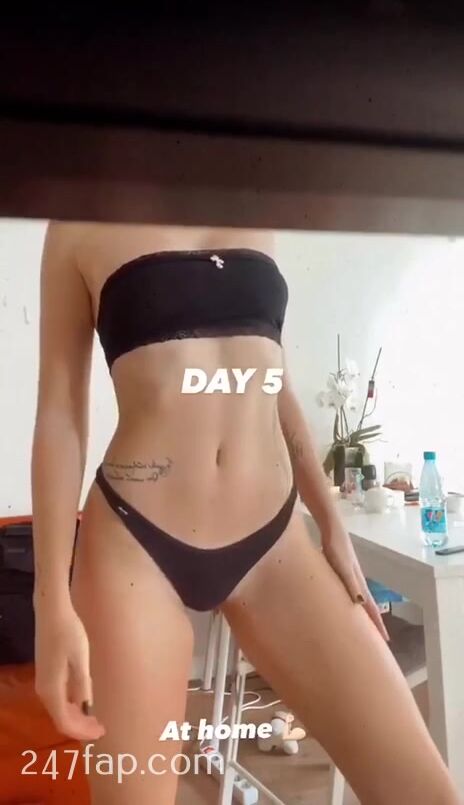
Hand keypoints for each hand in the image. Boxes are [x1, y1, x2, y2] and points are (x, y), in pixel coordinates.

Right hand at [34, 603, 104, 740]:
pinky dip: (70, 705)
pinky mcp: (45, 673)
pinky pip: (57, 699)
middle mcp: (43, 690)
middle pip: (60, 718)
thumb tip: (86, 707)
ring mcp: (42, 682)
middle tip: (100, 727)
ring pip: (58, 709)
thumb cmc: (69, 633)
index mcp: (52, 690)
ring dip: (76, 716)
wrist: (51, 612)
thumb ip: (82, 685)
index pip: (65, 723)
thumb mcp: (80, 660)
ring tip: (94, 718)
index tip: (101, 732)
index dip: (82, 732)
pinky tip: (82, 701)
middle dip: (80, 727)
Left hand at [321, 522, 389, 642]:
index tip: (386, 642)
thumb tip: (361, 603)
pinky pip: (347, 592)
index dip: (378, 625)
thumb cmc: (336, 548)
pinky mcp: (340, 571)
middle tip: (377, 639)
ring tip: (363, 626)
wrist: (331, 528)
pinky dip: (350, 602)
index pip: (371, 608)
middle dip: (373, 622)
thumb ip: (351, 584)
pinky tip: (344, 603)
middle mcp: (357, 581)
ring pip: (358, 599)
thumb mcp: (342, 568)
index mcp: (358, 583)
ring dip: (362, 613)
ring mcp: (349, 575)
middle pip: (368, 606)